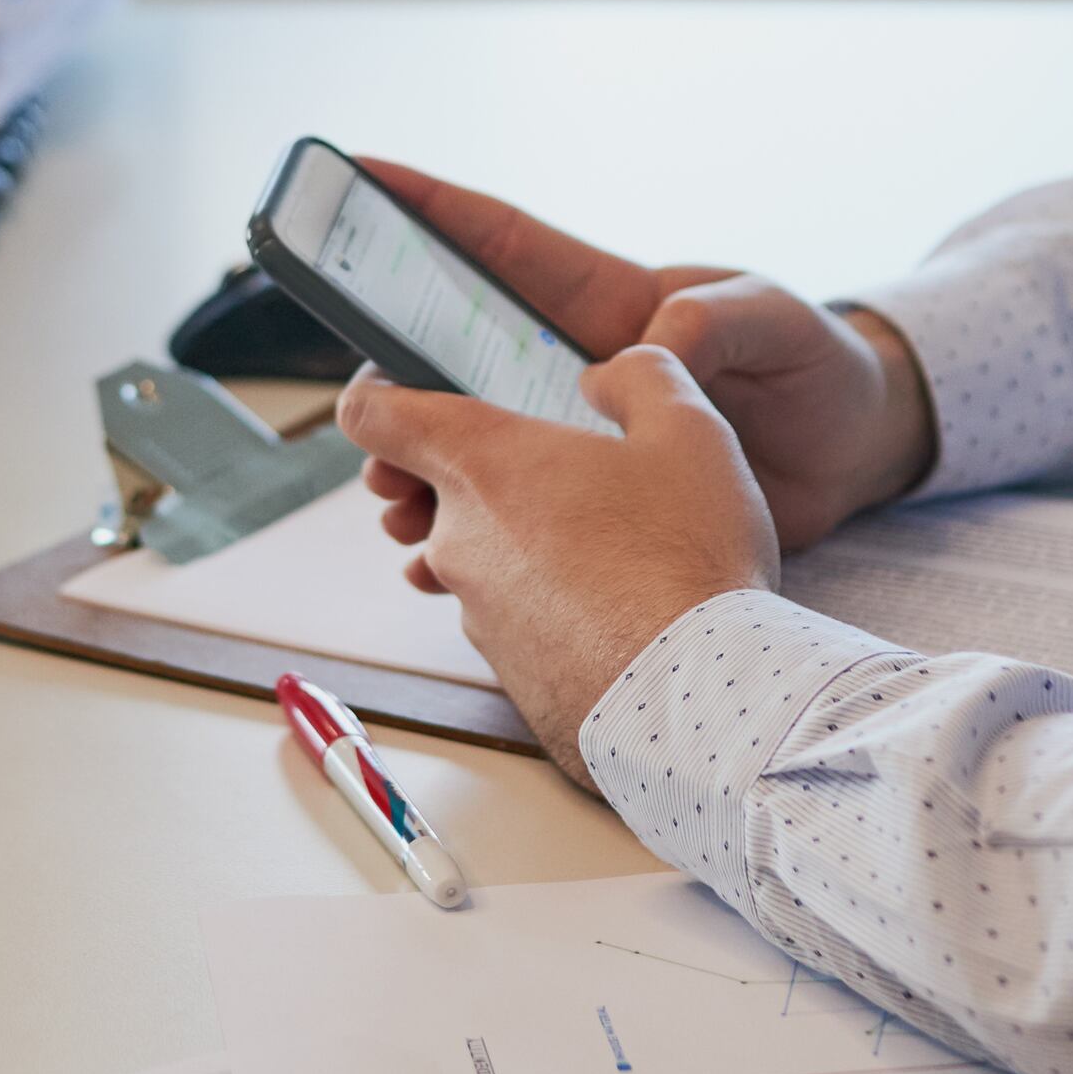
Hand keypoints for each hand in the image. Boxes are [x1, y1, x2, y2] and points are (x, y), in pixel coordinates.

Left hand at [336, 348, 776, 775]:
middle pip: (430, 493)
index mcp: (479, 463)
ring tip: (607, 548)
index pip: (372, 415)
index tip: (410, 395)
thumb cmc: (688, 556)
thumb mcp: (689, 432)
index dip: (382, 397)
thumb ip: (641, 378)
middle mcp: (457, 540)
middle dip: (485, 479)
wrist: (700, 699)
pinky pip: (514, 622)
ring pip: (478, 560)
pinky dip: (550, 610)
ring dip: (523, 548)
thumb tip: (609, 374)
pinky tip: (618, 609)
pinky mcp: (508, 674)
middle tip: (559, 476)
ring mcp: (477, 615)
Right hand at [348, 160, 939, 550]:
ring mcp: (584, 438)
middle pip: (459, 365)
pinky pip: (523, 519)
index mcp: (608, 302)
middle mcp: (577, 366)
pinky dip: (477, 544)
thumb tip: (638, 352)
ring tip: (399, 515)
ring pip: (478, 449)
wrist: (857, 455)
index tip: (361, 175)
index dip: (430, 206)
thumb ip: (711, 324)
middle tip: (366, 432)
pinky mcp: (604, 504)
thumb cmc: (819, 365)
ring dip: (427, 476)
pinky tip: (443, 571)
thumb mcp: (776, 320)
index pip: (505, 245)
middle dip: (398, 390)